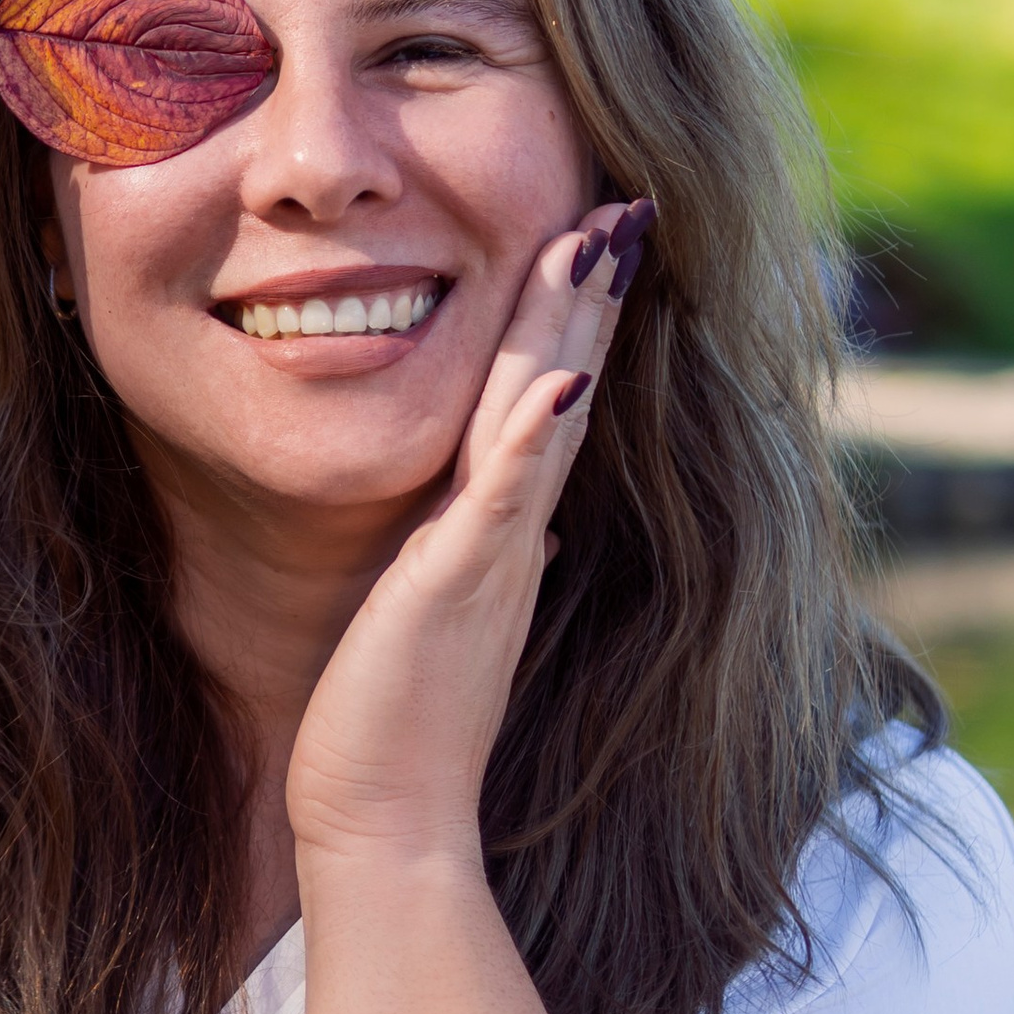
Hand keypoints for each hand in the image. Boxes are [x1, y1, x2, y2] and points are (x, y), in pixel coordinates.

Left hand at [285, 199, 648, 868]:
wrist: (387, 814)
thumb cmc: (398, 718)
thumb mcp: (444, 607)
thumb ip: (485, 551)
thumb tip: (529, 516)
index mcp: (503, 525)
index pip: (548, 397)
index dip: (575, 316)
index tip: (595, 233)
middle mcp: (513, 528)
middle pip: (565, 381)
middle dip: (592, 289)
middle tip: (626, 199)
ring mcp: (494, 552)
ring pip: (542, 415)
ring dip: (574, 326)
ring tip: (600, 238)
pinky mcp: (461, 585)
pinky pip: (505, 495)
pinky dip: (531, 434)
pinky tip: (559, 376)